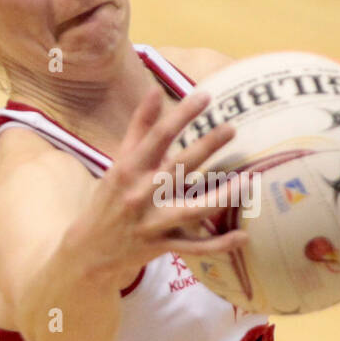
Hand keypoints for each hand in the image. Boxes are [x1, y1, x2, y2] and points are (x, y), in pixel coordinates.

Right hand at [80, 84, 246, 285]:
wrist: (91, 250)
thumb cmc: (110, 199)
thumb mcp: (119, 162)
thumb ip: (139, 127)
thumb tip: (155, 91)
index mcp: (129, 170)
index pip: (158, 137)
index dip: (182, 115)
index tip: (206, 96)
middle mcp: (141, 195)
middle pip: (179, 168)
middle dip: (206, 146)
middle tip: (231, 128)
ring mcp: (154, 223)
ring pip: (193, 210)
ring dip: (222, 196)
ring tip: (248, 180)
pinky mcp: (163, 246)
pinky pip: (196, 248)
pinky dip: (220, 245)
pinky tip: (243, 236)